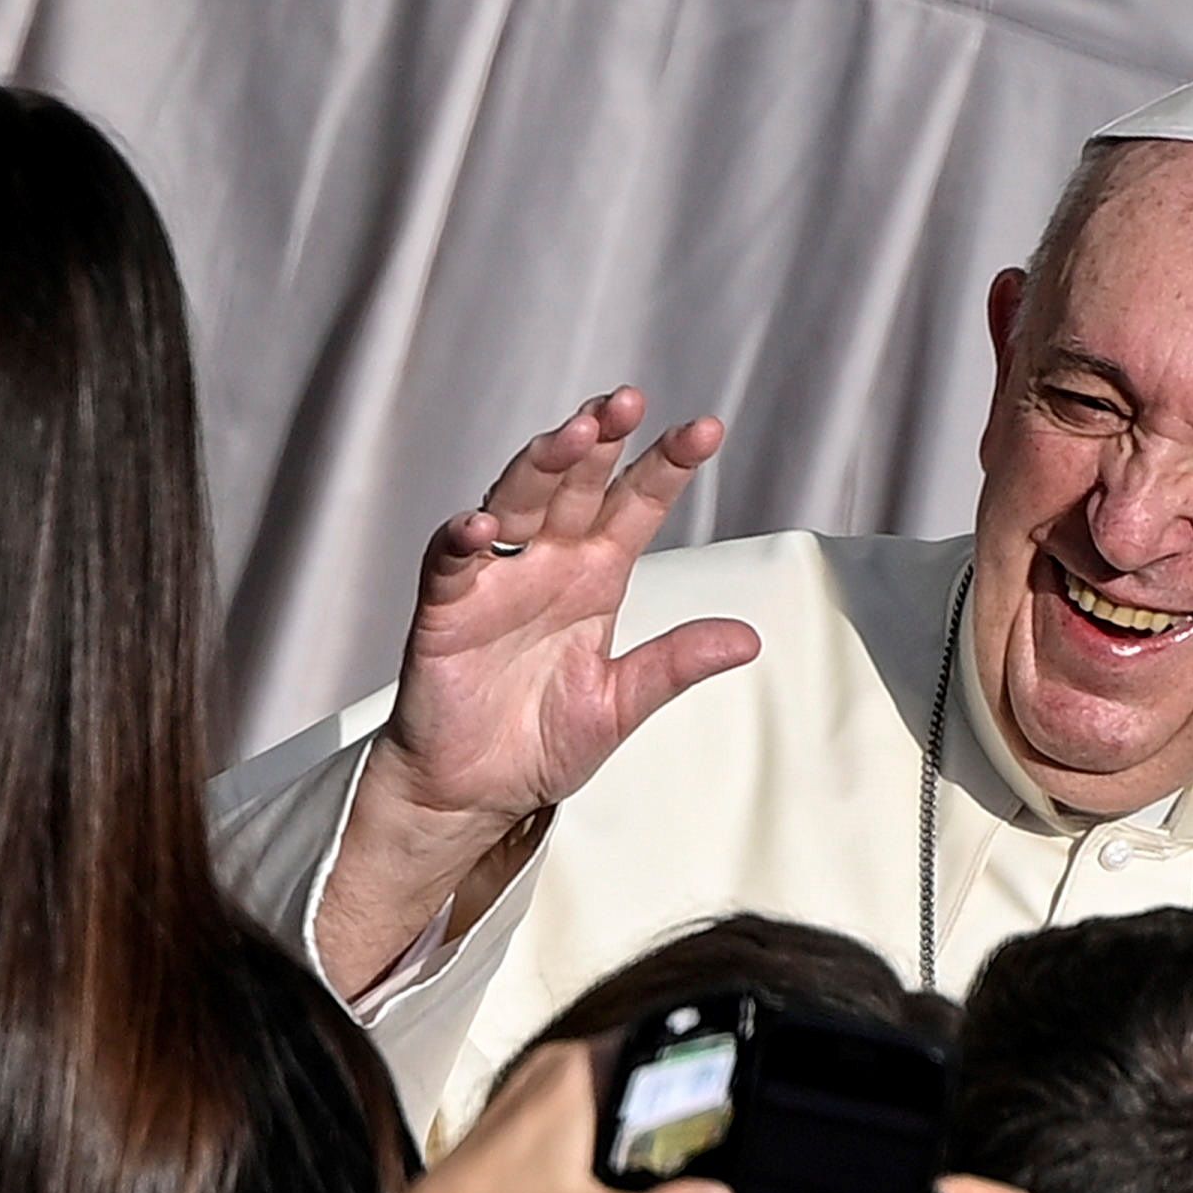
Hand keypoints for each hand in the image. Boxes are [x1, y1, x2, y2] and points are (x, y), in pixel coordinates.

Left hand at [283, 1039, 732, 1192]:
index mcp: (577, 1070)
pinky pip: (577, 1119)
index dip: (701, 1074)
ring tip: (665, 1177)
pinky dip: (602, 1145)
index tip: (728, 1114)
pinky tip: (613, 1190)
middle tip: (702, 1156)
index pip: (662, 1041)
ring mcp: (524, 1096)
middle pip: (637, 1072)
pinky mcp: (509, 1129)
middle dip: (671, 1112)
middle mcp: (549, 1069)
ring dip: (635, 1131)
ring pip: (606, 1098)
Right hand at [377, 387, 759, 830]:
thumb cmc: (541, 740)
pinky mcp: (445, 611)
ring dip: (541, 465)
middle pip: (575, 485)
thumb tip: (748, 639)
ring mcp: (494, 581)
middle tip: (629, 401)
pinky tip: (482, 523)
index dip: (666, 466)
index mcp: (595, 577)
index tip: (705, 430)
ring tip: (574, 433)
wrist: (476, 791)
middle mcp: (547, 565)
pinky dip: (461, 540)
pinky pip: (450, 564)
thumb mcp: (621, 703)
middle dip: (600, 440)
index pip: (635, 505)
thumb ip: (675, 665)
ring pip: (516, 503)